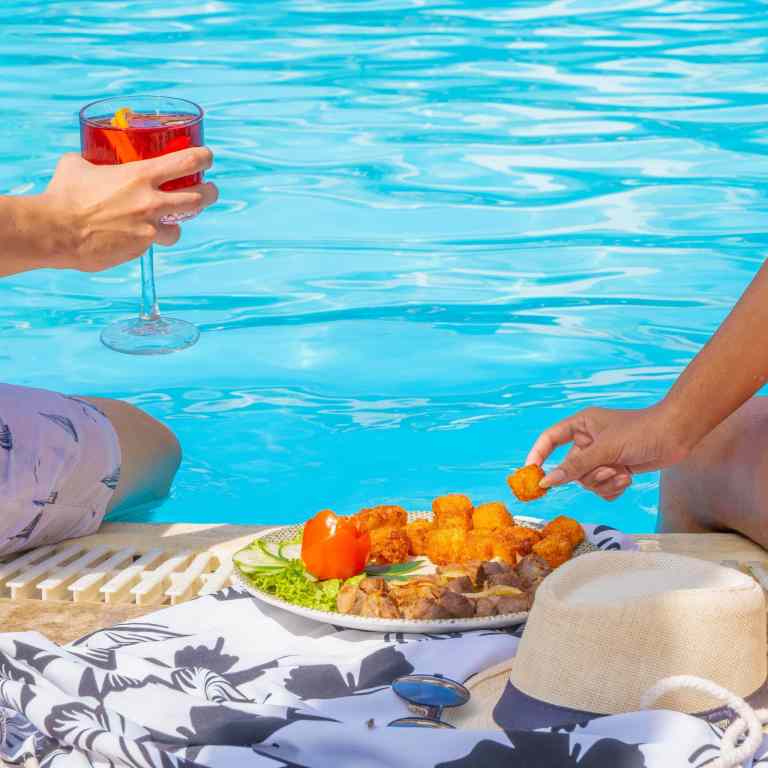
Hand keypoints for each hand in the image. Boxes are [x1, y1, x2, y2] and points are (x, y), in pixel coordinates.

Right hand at [42, 149, 217, 271]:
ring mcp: (149, 228)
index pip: (187, 162)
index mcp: (141, 176)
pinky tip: (131, 236)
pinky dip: (146, 240)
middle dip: (210, 193)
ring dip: (177, 225)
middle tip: (210, 190)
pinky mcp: (140, 249)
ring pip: (180, 229)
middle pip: (200, 198)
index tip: (207, 157)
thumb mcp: (78, 166)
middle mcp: (152, 202)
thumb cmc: (64, 195)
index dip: (204, 158)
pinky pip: (151, 244)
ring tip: (169, 223)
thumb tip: (87, 160)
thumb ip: (91, 162)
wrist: (56, 232)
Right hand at [524, 404, 690, 500]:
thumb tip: (546, 481)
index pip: (549, 439)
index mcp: (580, 425)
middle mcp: (588, 441)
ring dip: (605, 481)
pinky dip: (614, 488)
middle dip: (590, 474)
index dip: (538, 455)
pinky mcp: (615, 470)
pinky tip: (628, 477)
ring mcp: (602, 457)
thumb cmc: (640, 431)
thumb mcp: (604, 449)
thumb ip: (574, 466)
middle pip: (570, 469)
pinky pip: (602, 489)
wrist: (677, 435)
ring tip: (623, 471)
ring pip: (586, 482)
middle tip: (609, 469)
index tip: (532, 475)